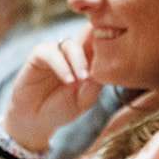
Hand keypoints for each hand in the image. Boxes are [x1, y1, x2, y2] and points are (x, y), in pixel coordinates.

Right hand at [0, 26, 102, 152]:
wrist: (36, 122)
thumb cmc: (61, 110)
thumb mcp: (83, 100)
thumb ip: (94, 85)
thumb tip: (104, 69)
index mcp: (87, 59)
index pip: (100, 42)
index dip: (110, 36)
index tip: (122, 41)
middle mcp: (72, 52)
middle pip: (87, 36)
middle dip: (96, 45)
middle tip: (102, 63)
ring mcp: (55, 52)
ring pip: (70, 45)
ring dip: (79, 61)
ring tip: (83, 80)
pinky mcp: (38, 56)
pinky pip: (50, 53)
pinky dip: (61, 66)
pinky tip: (69, 81)